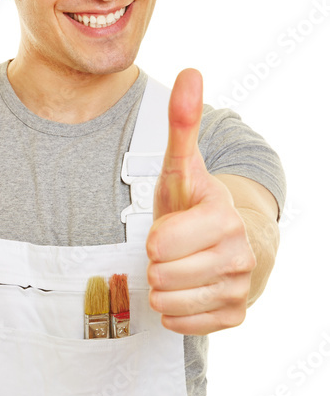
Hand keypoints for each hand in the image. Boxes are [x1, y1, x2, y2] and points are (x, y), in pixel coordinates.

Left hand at [147, 68, 256, 334]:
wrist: (227, 242)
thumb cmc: (194, 205)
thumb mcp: (181, 167)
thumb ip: (181, 125)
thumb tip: (191, 71)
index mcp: (221, 216)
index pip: (161, 244)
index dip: (155, 238)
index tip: (169, 229)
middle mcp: (238, 252)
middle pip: (161, 275)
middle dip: (157, 263)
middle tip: (172, 251)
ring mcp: (240, 286)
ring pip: (168, 302)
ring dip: (163, 287)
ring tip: (178, 268)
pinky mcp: (235, 315)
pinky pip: (182, 324)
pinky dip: (175, 311)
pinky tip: (186, 290)